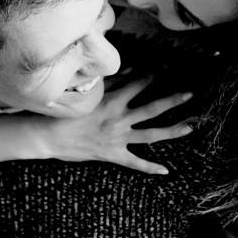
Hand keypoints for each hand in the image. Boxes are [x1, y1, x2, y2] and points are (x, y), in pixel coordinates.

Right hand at [38, 77, 191, 174]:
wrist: (47, 136)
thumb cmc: (64, 111)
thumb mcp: (87, 93)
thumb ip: (110, 83)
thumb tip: (129, 71)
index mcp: (113, 102)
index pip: (139, 84)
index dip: (153, 75)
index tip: (164, 67)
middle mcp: (119, 119)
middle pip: (152, 108)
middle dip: (173, 100)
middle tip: (190, 94)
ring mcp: (117, 138)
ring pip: (151, 135)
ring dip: (171, 131)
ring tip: (189, 127)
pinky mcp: (112, 155)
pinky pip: (135, 163)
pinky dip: (150, 167)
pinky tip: (166, 170)